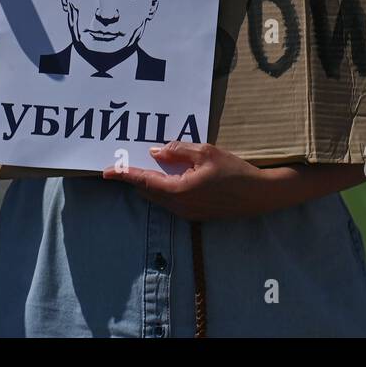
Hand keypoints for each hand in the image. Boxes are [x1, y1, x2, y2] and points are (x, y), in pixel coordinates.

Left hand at [102, 142, 276, 220]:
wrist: (260, 195)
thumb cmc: (235, 171)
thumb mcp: (206, 152)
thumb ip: (178, 151)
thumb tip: (155, 153)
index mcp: (179, 191)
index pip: (144, 182)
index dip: (123, 175)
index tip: (105, 172)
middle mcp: (179, 206)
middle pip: (147, 192)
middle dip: (134, 179)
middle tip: (123, 164)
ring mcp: (187, 214)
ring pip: (158, 198)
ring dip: (148, 184)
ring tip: (141, 168)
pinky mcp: (195, 215)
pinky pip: (169, 202)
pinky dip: (161, 190)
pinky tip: (166, 177)